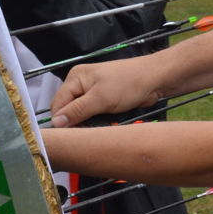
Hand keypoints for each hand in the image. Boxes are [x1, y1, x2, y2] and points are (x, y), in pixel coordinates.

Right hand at [49, 57, 163, 126]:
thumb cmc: (129, 84)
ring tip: (99, 126)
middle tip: (87, 132)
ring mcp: (93, 91)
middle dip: (76, 122)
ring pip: (81, 114)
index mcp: (75, 78)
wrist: (156, 79)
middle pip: (68, 109)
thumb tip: (56, 123)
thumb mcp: (101, 98)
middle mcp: (81, 83)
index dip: (61, 120)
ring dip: (88, 123)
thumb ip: (77, 110)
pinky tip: (106, 124)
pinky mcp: (104, 99)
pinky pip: (93, 114)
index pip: (58, 103)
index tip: (68, 136)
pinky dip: (98, 120)